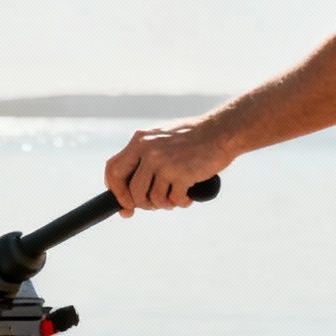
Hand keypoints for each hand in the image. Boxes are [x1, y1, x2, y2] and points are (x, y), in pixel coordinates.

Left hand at [104, 120, 235, 217]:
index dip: (115, 190)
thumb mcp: (162, 140)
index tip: (125, 202)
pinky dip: (180, 202)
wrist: (223, 131)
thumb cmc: (193, 140)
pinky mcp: (181, 174)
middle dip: (141, 203)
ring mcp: (164, 162)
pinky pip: (172, 200)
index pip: (112, 169)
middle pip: (131, 190)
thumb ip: (144, 160)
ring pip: (151, 199)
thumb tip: (128, 197)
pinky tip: (188, 196)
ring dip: (164, 204)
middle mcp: (148, 151)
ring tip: (175, 197)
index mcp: (139, 140)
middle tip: (154, 204)